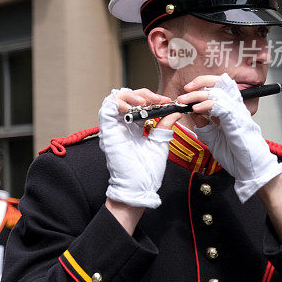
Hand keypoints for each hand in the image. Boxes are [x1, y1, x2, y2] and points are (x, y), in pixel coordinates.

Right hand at [99, 88, 181, 208]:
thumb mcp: (159, 143)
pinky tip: (131, 108)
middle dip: (143, 94)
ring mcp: (113, 127)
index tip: (166, 101)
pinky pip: (106, 109)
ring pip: (114, 99)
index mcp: (133, 127)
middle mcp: (121, 124)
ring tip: (143, 102)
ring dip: (129, 96)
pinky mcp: (107, 131)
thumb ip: (164, 126)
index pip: (137, 103)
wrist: (140, 187)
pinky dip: (117, 103)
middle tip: (157, 100)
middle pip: (126, 97)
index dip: (151, 98)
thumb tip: (175, 113)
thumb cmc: (147, 170)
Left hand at [180, 73, 281, 201]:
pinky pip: (222, 107)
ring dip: (200, 95)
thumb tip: (193, 111)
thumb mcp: (213, 138)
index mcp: (231, 110)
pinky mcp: (239, 121)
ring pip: (220, 93)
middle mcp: (236, 108)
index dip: (203, 84)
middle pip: (221, 84)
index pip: (219, 87)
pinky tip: (197, 109)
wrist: (250, 170)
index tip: (187, 90)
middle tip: (183, 94)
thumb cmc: (236, 156)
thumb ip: (204, 124)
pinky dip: (207, 105)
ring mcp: (239, 114)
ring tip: (186, 100)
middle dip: (199, 84)